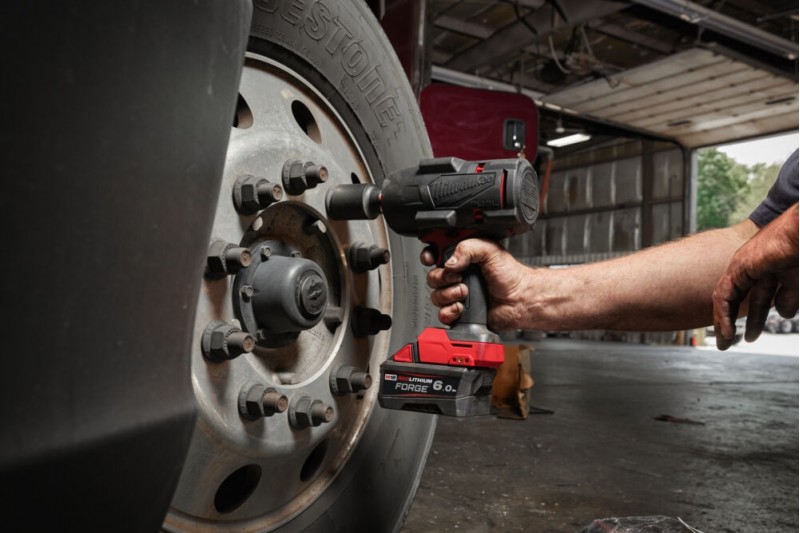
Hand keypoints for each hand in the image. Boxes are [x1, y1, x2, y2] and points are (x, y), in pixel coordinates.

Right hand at [422, 239, 533, 330]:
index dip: (429, 256)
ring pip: (435, 296)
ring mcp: (458, 294)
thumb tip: (449, 262)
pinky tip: (461, 308)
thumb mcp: (490, 250)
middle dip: (443, 278)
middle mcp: (458, 275)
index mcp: (463, 258)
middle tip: (459, 277)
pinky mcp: (460, 312)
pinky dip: (449, 312)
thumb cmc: (511, 275)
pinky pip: (442, 314)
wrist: (520, 300)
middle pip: (432, 276)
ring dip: (448, 295)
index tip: (432, 259)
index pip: (436, 254)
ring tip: (465, 293)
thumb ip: (468, 248)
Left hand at [712, 203, 798, 349]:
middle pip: (738, 298)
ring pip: (727, 298)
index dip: (753, 316)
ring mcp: (744, 265)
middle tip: (730, 341)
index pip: (754, 295)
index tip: (750, 335)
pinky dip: (723, 316)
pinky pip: (724, 296)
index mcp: (770, 267)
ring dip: (724, 322)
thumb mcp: (794, 280)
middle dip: (734, 321)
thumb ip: (787, 297)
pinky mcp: (738, 268)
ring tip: (725, 342)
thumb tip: (783, 314)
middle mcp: (754, 266)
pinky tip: (727, 332)